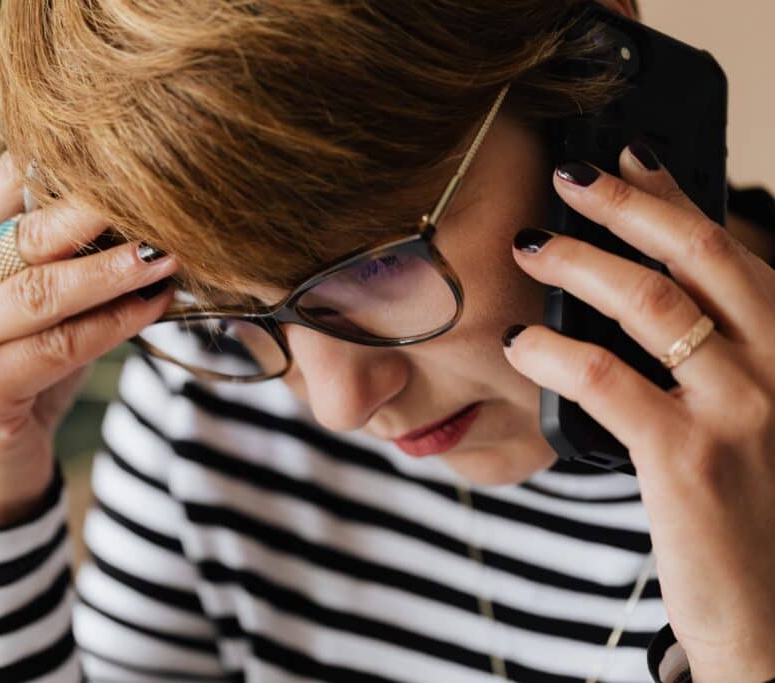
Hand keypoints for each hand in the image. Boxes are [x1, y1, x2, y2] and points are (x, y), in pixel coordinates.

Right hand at [0, 152, 176, 530]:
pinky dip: (111, 325)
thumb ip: (70, 255)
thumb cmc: (27, 366)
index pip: (6, 184)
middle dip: (94, 215)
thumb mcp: (44, 302)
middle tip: (158, 196)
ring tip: (166, 255)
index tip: (133, 151)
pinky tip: (153, 308)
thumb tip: (149, 206)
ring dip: (111, 273)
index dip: (67, 165)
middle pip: (24, 237)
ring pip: (40, 293)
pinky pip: (55, 347)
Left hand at [503, 145, 774, 681]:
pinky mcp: (689, 460)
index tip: (630, 158)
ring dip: (582, 264)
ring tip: (531, 247)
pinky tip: (519, 345)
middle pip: (699, 258)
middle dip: (628, 207)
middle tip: (568, 177)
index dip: (677, 199)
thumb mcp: (755, 422)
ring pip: (651, 306)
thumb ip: (716, 361)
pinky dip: (555, 353)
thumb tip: (643, 302)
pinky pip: (608, 380)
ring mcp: (742, 412)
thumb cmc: (756, 515)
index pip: (732, 253)